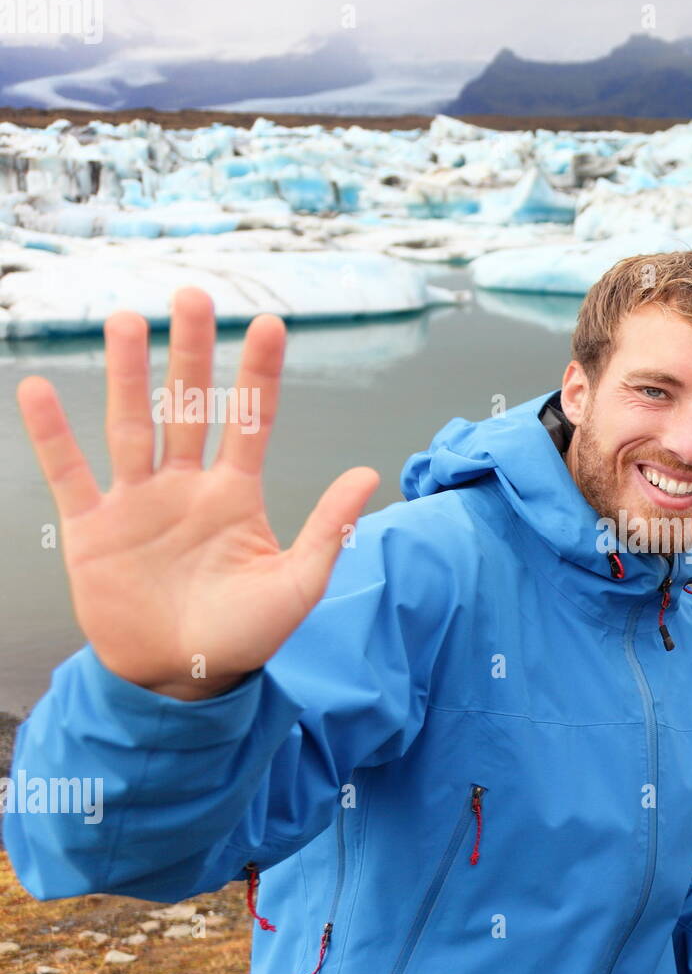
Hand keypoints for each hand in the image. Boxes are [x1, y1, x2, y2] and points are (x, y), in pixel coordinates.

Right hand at [16, 287, 379, 699]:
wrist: (184, 679)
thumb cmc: (247, 635)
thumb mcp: (298, 585)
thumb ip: (329, 528)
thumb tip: (369, 472)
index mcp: (236, 496)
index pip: (250, 422)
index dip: (259, 375)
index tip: (272, 326)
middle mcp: (186, 488)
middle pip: (187, 405)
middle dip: (191, 352)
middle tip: (193, 294)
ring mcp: (138, 504)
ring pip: (131, 425)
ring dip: (126, 373)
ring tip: (126, 319)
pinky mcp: (93, 530)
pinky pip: (69, 474)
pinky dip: (54, 435)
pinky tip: (40, 389)